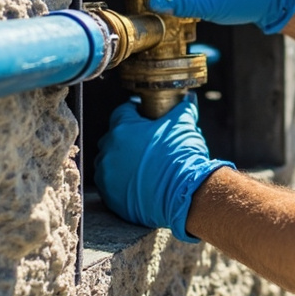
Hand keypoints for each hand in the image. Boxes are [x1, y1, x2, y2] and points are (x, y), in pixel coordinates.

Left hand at [94, 94, 232, 241]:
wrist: (183, 195)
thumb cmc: (181, 158)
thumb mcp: (184, 126)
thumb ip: (182, 109)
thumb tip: (187, 100)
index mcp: (123, 128)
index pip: (123, 112)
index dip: (135, 113)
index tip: (145, 117)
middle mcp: (109, 150)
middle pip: (113, 137)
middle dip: (126, 139)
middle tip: (146, 144)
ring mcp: (107, 174)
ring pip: (108, 161)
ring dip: (120, 161)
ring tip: (141, 166)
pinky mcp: (109, 195)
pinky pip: (109, 184)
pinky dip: (120, 182)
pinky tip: (137, 183)